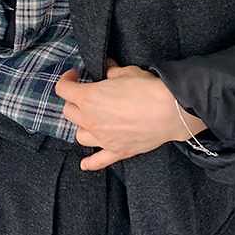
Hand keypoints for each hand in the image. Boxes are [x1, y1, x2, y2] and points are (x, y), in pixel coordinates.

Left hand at [54, 57, 208, 170]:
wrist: (170, 111)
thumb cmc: (148, 89)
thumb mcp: (127, 72)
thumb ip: (112, 71)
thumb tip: (109, 70)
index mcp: (89, 97)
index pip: (64, 89)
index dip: (66, 79)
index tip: (74, 75)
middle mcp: (90, 120)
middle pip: (69, 112)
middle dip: (74, 102)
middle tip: (85, 96)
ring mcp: (102, 138)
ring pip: (79, 135)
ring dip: (82, 126)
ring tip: (90, 120)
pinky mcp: (117, 151)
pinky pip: (98, 161)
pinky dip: (90, 162)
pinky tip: (85, 164)